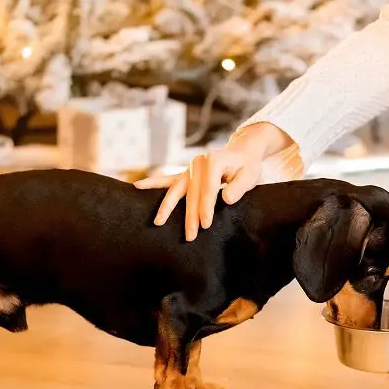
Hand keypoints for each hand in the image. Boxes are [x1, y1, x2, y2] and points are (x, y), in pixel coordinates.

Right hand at [135, 122, 292, 240]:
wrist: (241, 153)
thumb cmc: (247, 166)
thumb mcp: (250, 175)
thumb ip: (239, 187)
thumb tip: (226, 199)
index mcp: (214, 160)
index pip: (208, 188)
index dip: (206, 207)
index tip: (206, 224)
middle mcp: (198, 162)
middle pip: (191, 192)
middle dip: (189, 215)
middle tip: (189, 236)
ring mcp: (190, 167)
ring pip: (177, 189)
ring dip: (168, 207)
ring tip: (158, 221)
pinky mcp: (185, 173)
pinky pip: (168, 180)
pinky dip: (153, 184)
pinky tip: (138, 186)